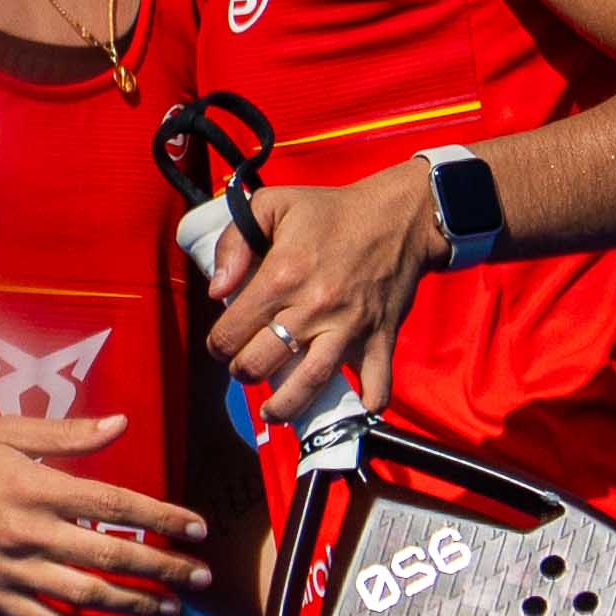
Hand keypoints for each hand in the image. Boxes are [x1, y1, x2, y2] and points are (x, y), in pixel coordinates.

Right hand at [0, 414, 208, 615]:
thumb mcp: (5, 432)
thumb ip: (66, 434)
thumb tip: (121, 423)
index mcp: (34, 486)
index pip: (115, 504)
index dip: (162, 517)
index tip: (198, 528)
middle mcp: (28, 533)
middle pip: (111, 555)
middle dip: (165, 568)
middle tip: (203, 576)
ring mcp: (11, 572)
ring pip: (87, 595)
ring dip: (138, 605)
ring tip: (174, 609)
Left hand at [196, 166, 444, 429]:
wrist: (399, 216)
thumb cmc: (331, 211)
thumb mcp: (272, 204)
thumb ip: (233, 241)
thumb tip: (216, 290)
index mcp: (282, 275)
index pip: (231, 331)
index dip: (218, 344)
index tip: (222, 344)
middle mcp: (314, 307)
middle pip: (262, 364)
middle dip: (243, 372)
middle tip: (245, 368)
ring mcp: (350, 328)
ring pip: (309, 385)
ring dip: (284, 407)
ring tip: (272, 411)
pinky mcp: (380, 338)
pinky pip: (376, 384)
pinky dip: (366, 403)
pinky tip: (352, 406)